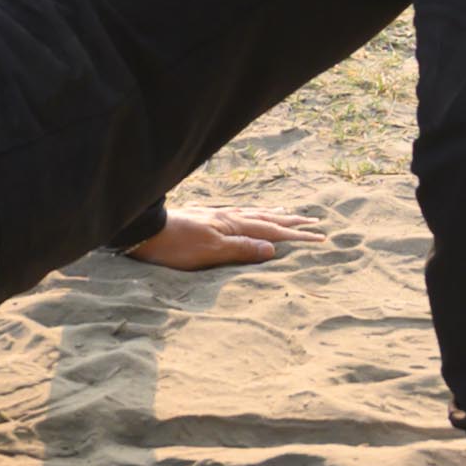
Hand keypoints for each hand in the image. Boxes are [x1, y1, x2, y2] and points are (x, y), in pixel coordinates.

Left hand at [126, 204, 314, 269]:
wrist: (144, 230)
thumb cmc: (177, 245)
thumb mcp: (211, 251)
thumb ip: (242, 249)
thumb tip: (274, 249)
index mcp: (235, 227)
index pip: (274, 231)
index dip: (298, 236)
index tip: (321, 237)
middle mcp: (230, 218)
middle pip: (269, 219)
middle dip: (293, 223)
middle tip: (316, 222)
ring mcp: (218, 217)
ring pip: (255, 214)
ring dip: (275, 216)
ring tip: (289, 214)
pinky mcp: (206, 218)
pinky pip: (240, 214)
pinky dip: (253, 214)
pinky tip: (249, 215)